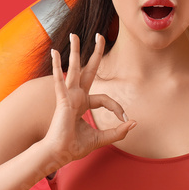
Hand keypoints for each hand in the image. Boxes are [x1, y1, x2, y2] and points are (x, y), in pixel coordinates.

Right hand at [42, 33, 136, 163]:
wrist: (60, 154)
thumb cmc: (75, 147)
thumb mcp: (101, 138)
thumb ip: (117, 132)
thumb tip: (134, 123)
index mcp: (84, 104)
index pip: (105, 100)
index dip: (117, 108)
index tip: (125, 120)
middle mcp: (76, 97)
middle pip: (88, 71)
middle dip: (95, 54)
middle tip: (99, 36)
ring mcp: (68, 96)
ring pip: (74, 69)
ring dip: (75, 51)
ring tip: (74, 35)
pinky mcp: (62, 100)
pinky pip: (60, 80)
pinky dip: (57, 66)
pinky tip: (54, 53)